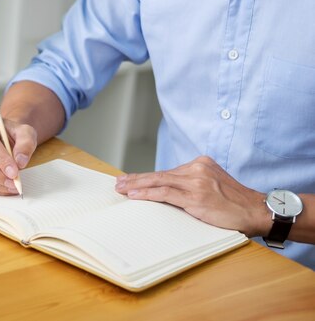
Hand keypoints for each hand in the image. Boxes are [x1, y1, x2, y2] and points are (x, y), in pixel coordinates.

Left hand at [114, 156, 270, 236]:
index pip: (167, 172)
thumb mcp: (212, 186)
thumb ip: (192, 184)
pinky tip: (135, 196)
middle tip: (119, 182)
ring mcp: (196, 182)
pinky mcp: (196, 196)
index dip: (146, 177)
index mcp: (200, 164)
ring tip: (122, 189)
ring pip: (159, 181)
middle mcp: (197, 169)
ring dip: (137, 186)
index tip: (130, 179)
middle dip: (136, 178)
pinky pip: (165, 193)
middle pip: (159, 174)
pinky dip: (147, 194)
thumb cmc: (234, 204)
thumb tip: (167, 192)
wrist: (257, 211)